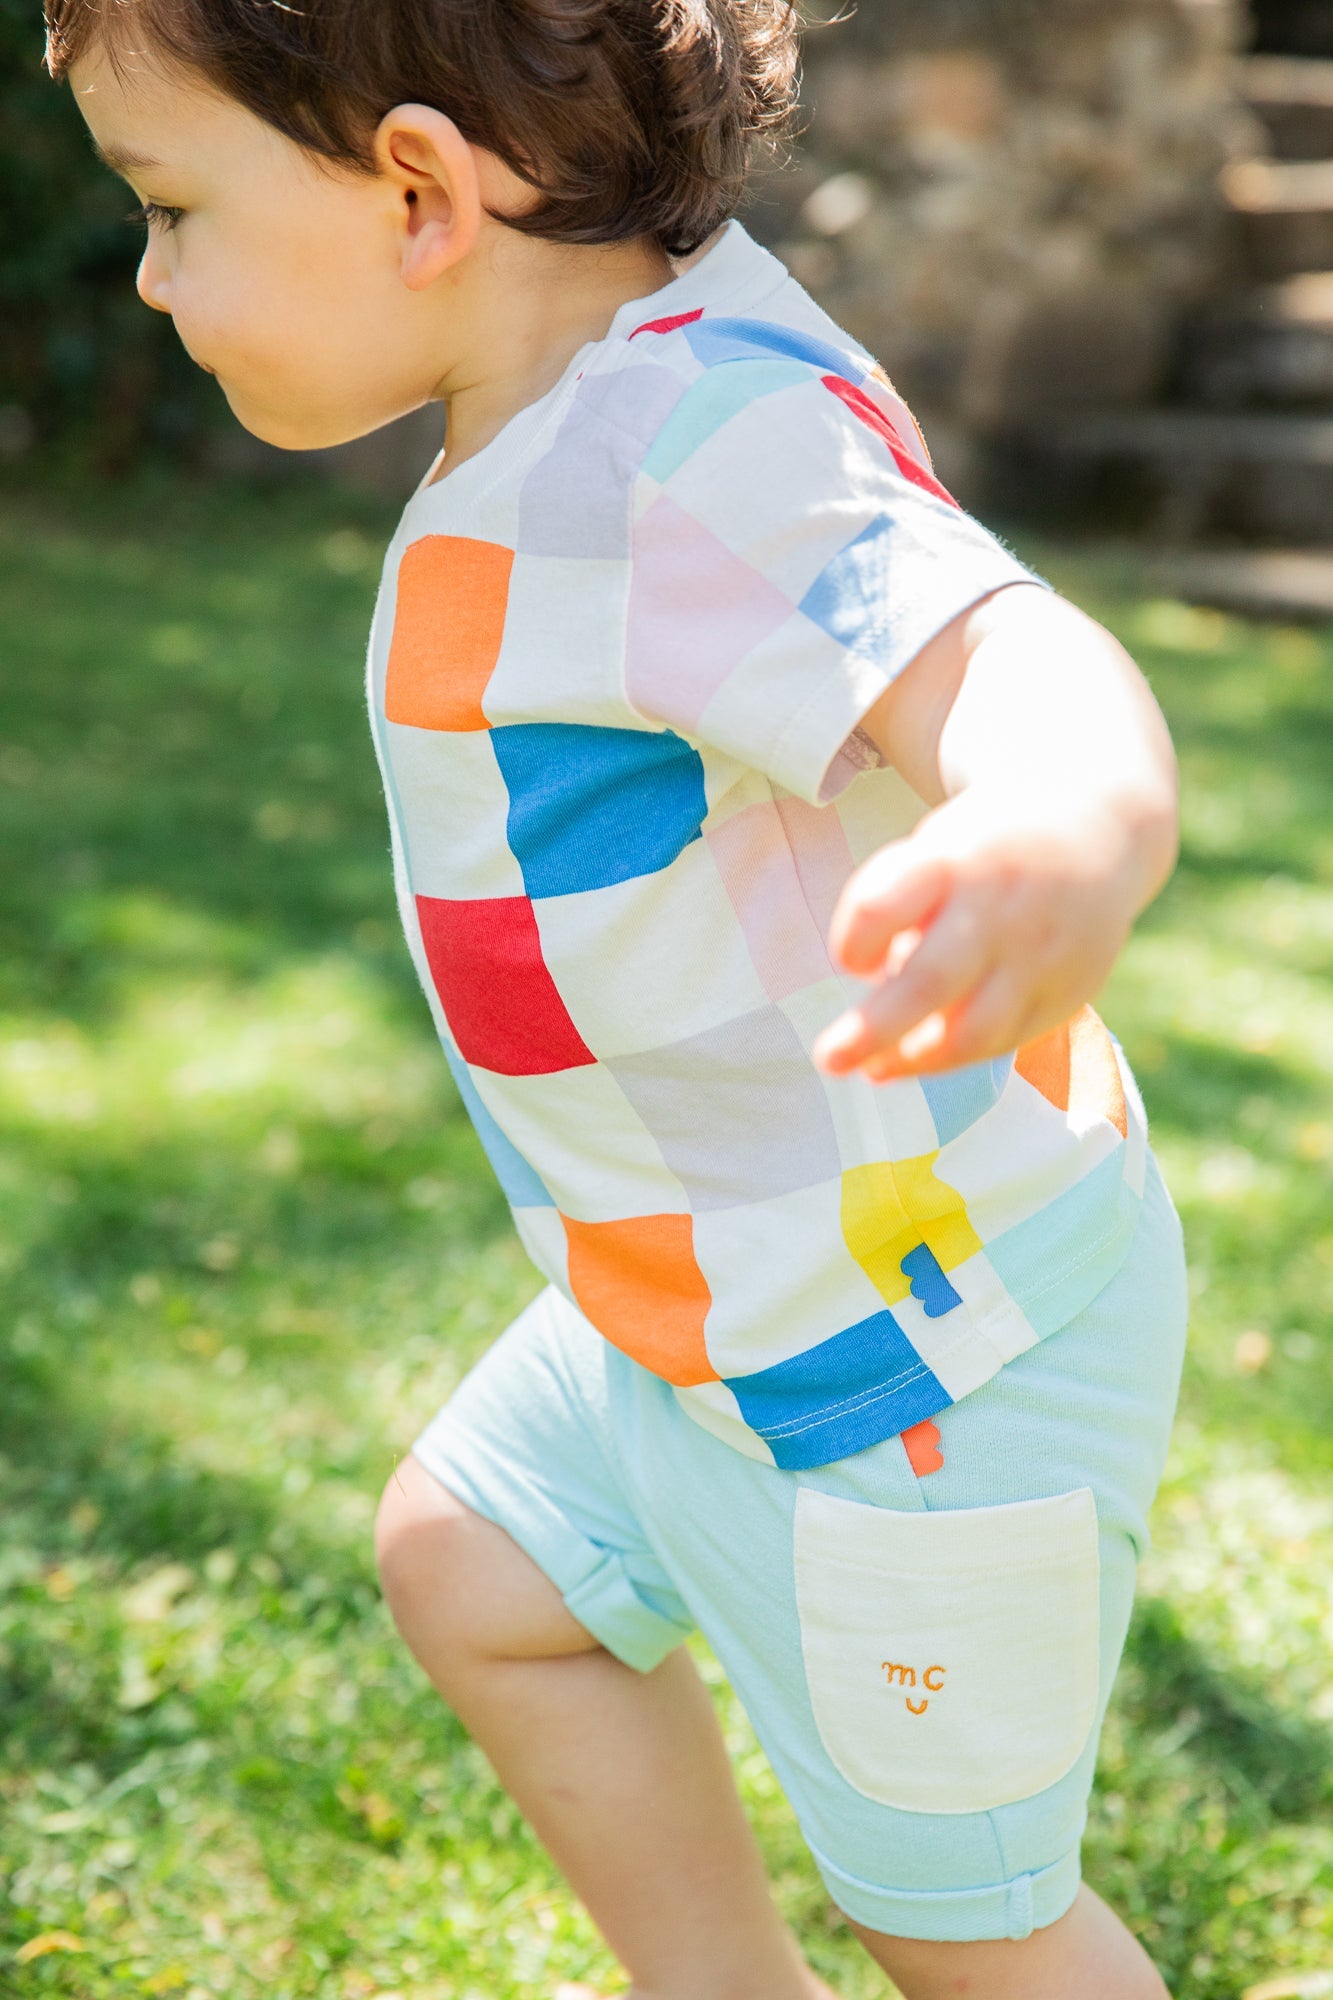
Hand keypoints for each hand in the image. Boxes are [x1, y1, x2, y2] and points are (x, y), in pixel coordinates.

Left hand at [812, 781, 1153, 1080]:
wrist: (1098, 826)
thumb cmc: (989, 847)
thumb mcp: (937, 842)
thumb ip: (898, 902)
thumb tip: (870, 981)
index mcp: (953, 859)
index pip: (882, 905)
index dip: (853, 941)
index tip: (848, 961)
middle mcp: (1000, 906)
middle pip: (928, 981)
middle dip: (871, 1031)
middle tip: (830, 1059)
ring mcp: (1041, 952)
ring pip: (972, 1030)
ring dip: (913, 1061)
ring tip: (873, 1070)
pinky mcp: (1070, 988)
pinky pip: (1005, 1041)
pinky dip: (956, 1059)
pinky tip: (920, 1060)